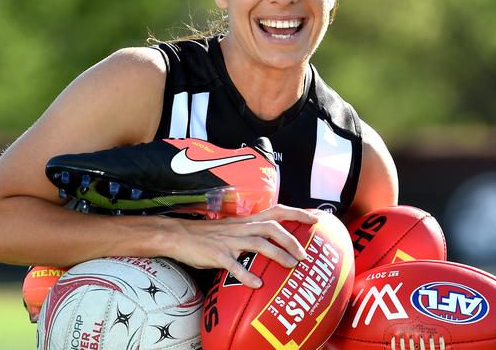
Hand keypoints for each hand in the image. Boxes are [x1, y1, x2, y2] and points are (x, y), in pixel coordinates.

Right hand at [166, 204, 319, 288]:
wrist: (179, 235)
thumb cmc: (207, 235)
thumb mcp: (232, 229)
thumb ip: (250, 232)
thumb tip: (271, 242)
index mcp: (245, 221)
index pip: (276, 211)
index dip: (297, 213)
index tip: (317, 218)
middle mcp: (240, 228)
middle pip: (271, 227)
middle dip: (291, 239)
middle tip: (306, 254)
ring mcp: (229, 241)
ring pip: (257, 243)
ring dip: (277, 254)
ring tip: (292, 266)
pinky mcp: (217, 254)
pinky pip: (233, 265)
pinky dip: (246, 275)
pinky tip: (257, 284)